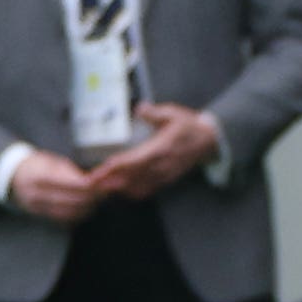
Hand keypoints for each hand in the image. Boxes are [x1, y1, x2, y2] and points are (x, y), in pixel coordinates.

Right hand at [9, 149, 100, 222]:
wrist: (12, 176)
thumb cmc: (38, 165)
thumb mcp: (54, 162)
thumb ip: (73, 174)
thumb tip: (94, 182)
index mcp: (42, 177)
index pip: (75, 185)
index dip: (93, 186)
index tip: (106, 184)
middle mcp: (38, 194)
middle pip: (74, 201)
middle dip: (94, 198)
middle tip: (108, 193)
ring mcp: (36, 207)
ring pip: (70, 213)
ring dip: (88, 208)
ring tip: (100, 200)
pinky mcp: (38, 215)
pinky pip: (62, 220)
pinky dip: (77, 215)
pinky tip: (87, 208)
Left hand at [85, 103, 220, 200]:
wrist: (210, 142)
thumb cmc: (190, 127)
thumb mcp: (174, 114)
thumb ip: (155, 113)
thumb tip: (139, 109)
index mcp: (160, 149)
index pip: (132, 161)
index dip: (113, 168)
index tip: (97, 172)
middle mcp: (161, 165)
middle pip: (130, 178)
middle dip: (108, 181)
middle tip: (90, 184)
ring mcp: (164, 175)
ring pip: (137, 187)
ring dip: (118, 188)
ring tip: (101, 187)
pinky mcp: (167, 180)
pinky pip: (147, 191)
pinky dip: (132, 192)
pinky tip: (122, 190)